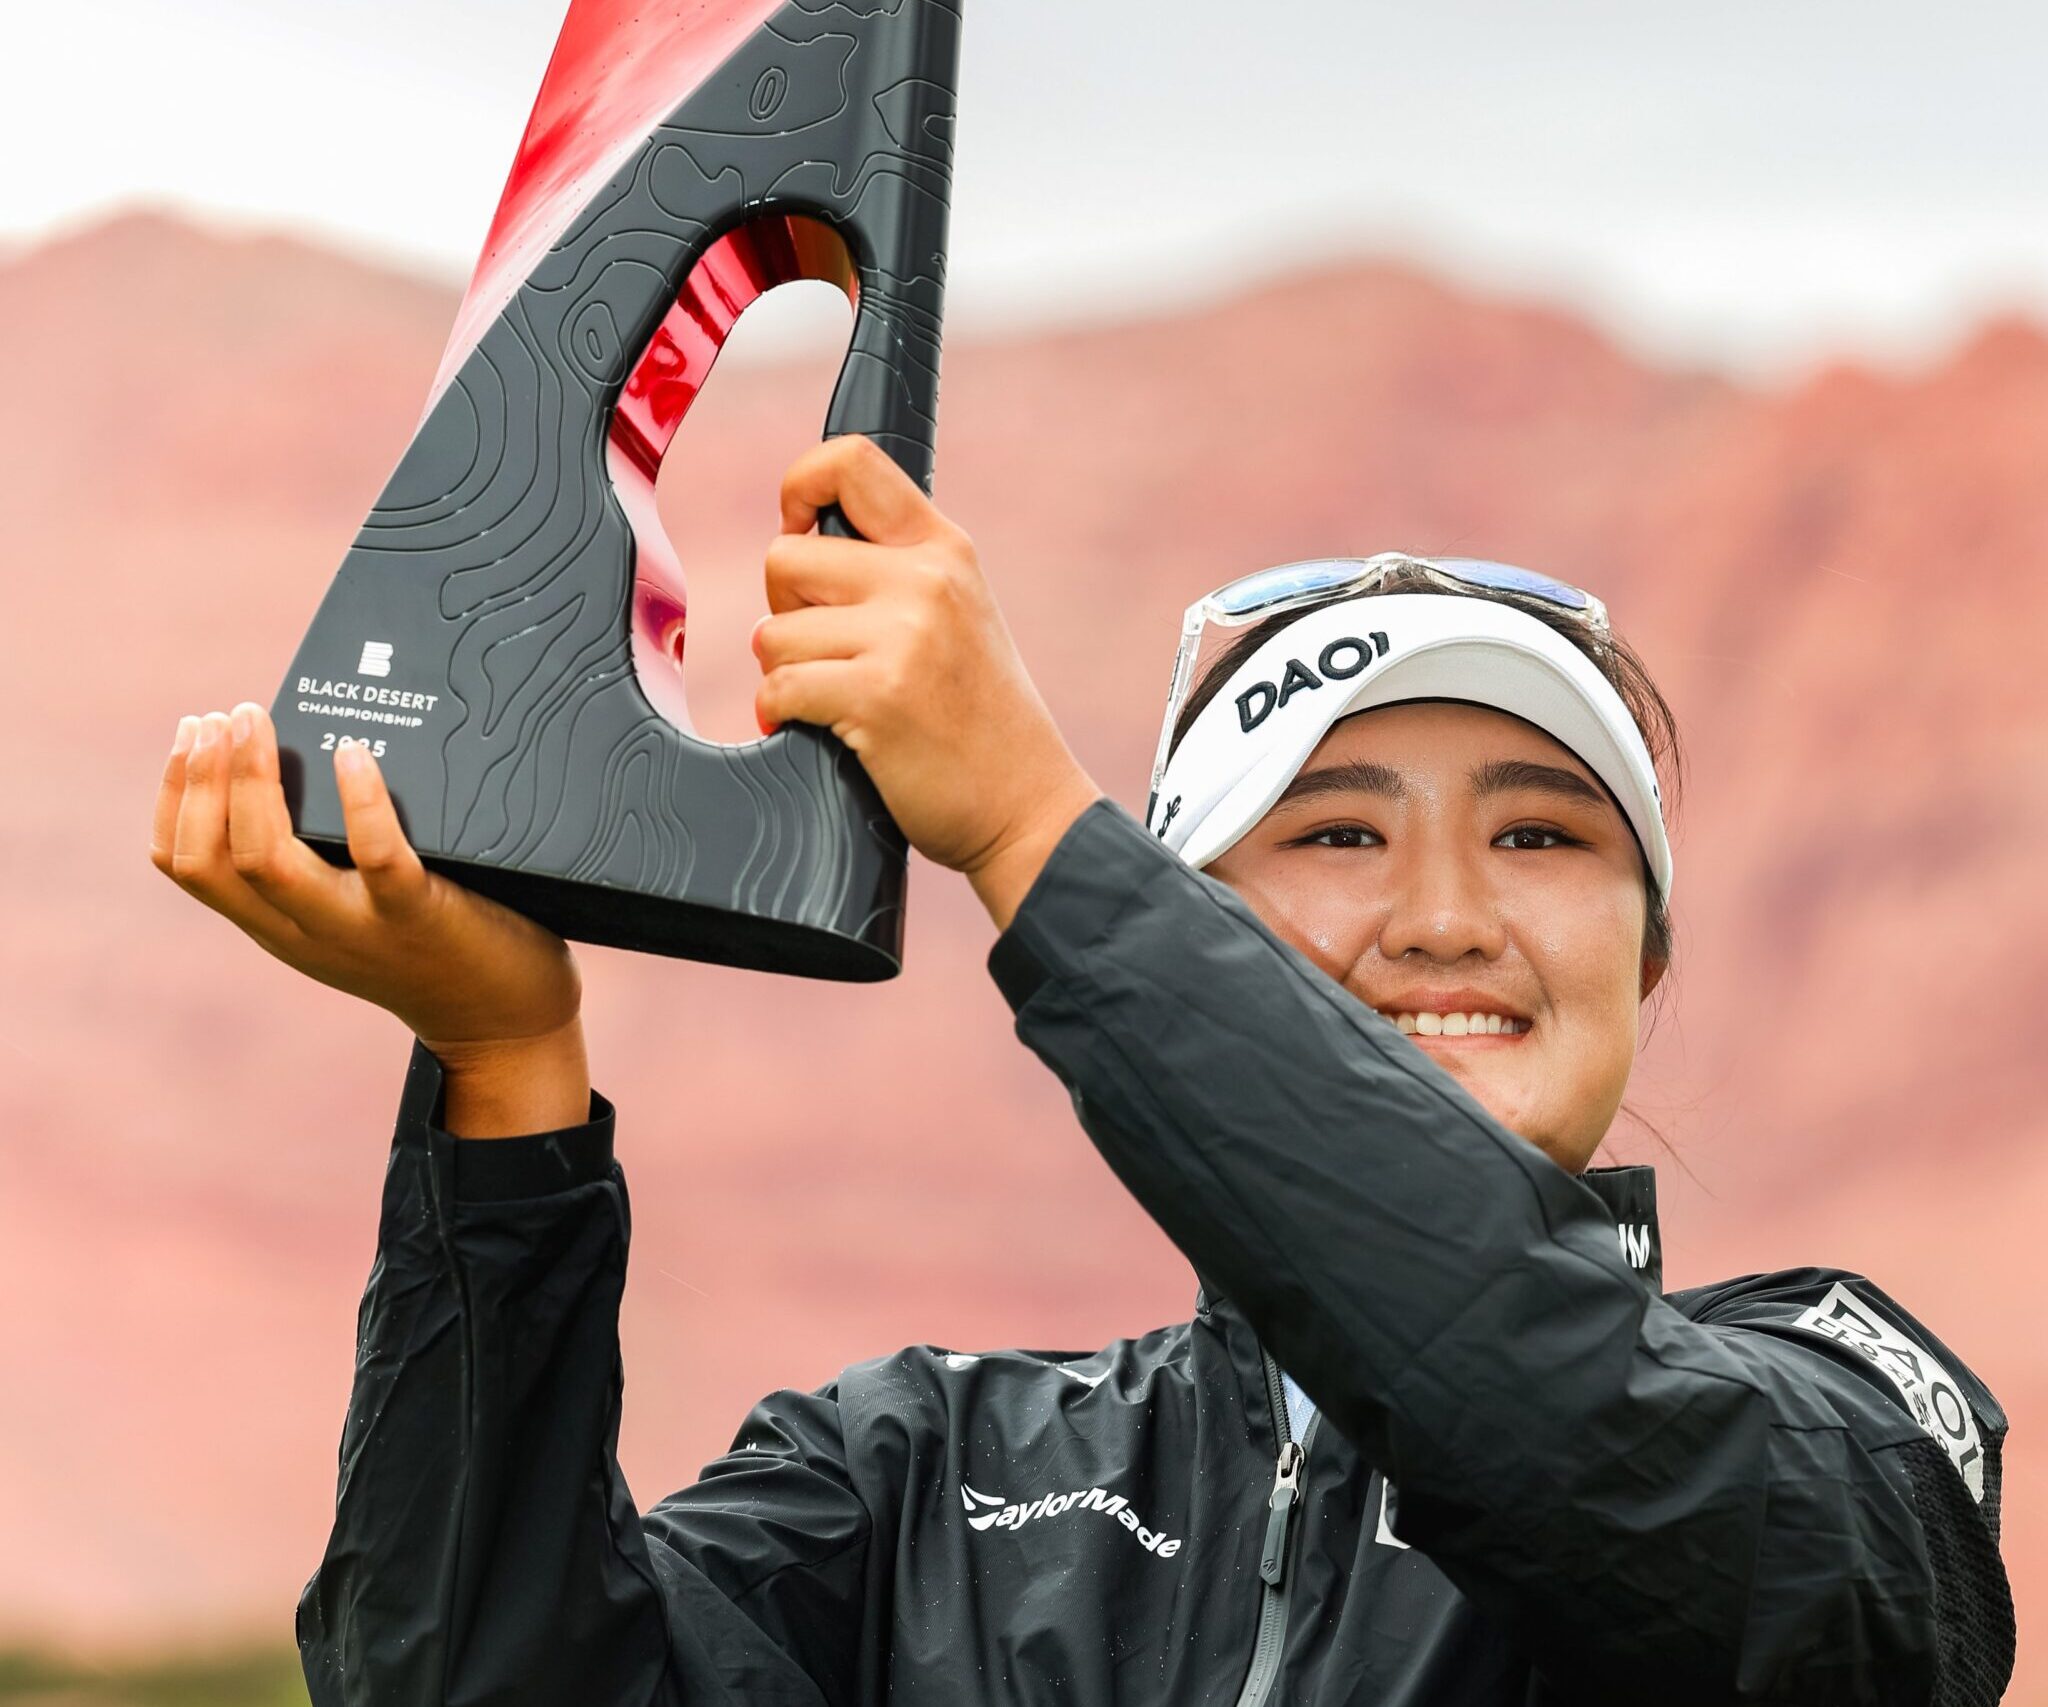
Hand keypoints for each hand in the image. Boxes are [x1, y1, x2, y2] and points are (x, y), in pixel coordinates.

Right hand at [150, 703, 588, 1133]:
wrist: (503, 1026)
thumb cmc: (436, 948)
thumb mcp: (354, 912)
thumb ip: (325, 860)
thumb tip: (314, 757)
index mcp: (277, 924)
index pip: (188, 865)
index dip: (174, 796)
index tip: (191, 737)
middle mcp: (302, 931)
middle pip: (211, 858)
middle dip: (202, 778)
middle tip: (220, 715)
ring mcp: (357, 927)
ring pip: (266, 859)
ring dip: (252, 782)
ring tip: (255, 721)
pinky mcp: (419, 916)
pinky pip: (377, 857)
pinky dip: (360, 802)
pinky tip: (354, 755)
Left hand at [751, 435, 1101, 926]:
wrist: (1026, 807)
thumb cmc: (979, 722)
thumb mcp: (957, 615)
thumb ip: (894, 570)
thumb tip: (795, 541)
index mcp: (944, 549)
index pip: (850, 462)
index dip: (800, 487)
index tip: (799, 531)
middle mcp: (927, 580)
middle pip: (785, 556)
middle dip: (787, 611)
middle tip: (831, 654)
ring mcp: (903, 637)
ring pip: (773, 633)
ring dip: (789, 675)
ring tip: (841, 700)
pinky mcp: (877, 696)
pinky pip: (778, 688)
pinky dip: (784, 718)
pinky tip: (829, 730)